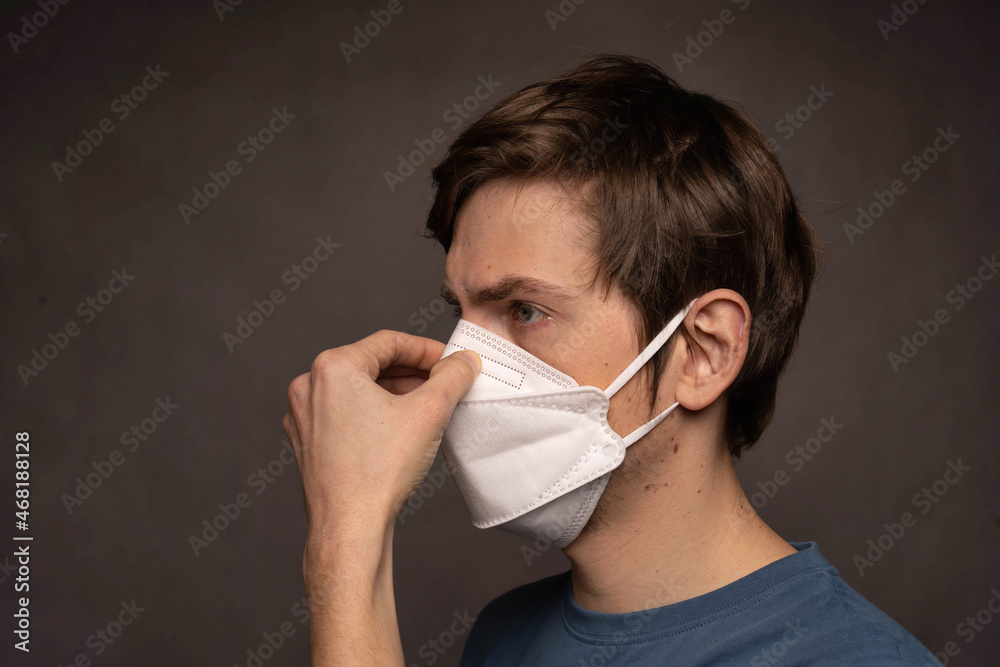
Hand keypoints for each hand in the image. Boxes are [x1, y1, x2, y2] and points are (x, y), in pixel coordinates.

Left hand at [283, 329, 480, 541]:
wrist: (350, 528)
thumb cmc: (379, 472)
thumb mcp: (429, 413)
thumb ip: (452, 377)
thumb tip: (465, 362)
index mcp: (332, 367)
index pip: (389, 342)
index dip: (427, 350)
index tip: (451, 362)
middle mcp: (309, 385)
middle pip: (372, 364)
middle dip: (412, 373)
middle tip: (444, 385)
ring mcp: (304, 415)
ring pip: (358, 389)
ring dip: (394, 393)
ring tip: (426, 408)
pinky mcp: (306, 440)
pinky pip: (344, 413)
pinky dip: (372, 414)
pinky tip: (399, 431)